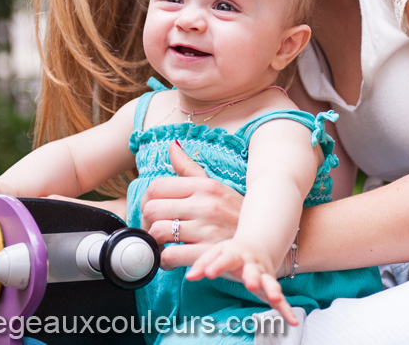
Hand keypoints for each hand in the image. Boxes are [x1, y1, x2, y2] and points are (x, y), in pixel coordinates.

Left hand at [141, 141, 243, 268]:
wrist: (260, 243)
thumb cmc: (233, 214)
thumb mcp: (215, 187)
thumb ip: (189, 168)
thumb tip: (172, 146)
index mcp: (205, 186)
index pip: (156, 187)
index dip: (147, 201)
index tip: (154, 212)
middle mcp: (205, 205)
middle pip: (152, 210)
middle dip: (148, 223)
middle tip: (156, 230)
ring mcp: (207, 229)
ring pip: (158, 232)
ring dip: (155, 243)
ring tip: (163, 245)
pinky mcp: (207, 253)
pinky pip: (170, 255)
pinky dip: (164, 261)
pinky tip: (172, 260)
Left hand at [186, 239, 297, 324]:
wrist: (258, 245)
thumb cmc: (232, 252)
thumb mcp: (215, 252)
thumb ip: (202, 264)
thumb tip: (189, 277)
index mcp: (236, 253)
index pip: (225, 259)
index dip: (217, 265)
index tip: (208, 274)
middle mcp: (252, 264)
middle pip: (252, 270)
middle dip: (252, 277)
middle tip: (250, 285)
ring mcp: (264, 275)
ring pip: (269, 282)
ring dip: (272, 289)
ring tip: (275, 297)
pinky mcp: (271, 286)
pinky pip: (281, 299)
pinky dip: (286, 310)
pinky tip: (292, 321)